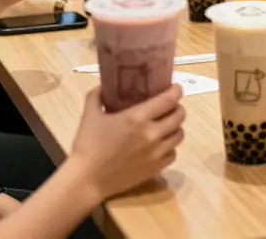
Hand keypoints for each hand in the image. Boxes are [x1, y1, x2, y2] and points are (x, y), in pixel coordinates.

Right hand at [71, 84, 185, 202]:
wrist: (86, 180)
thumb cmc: (87, 145)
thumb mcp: (90, 114)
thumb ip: (97, 95)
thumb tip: (104, 85)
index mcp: (137, 117)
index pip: (169, 99)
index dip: (176, 91)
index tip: (175, 87)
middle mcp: (152, 134)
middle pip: (179, 116)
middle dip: (177, 108)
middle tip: (170, 106)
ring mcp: (156, 153)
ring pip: (179, 135)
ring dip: (175, 127)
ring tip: (167, 125)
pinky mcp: (155, 169)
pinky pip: (173, 154)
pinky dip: (170, 147)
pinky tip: (161, 145)